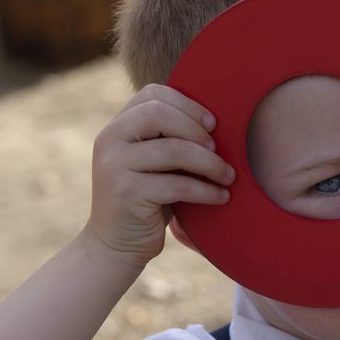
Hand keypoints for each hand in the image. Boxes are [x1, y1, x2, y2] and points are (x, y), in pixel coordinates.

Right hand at [88, 84, 234, 268]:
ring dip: (210, 163)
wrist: (116, 245)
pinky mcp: (126, 194)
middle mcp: (110, 140)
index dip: (187, 104)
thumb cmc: (148, 198)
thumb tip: (219, 119)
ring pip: (174, 150)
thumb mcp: (155, 161)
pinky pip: (177, 184)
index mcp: (118, 126)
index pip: (152, 94)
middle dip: (196, 129)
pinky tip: (222, 196)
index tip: (212, 124)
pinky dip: (206, 190)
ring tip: (228, 176)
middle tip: (217, 149)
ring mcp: (114, 166)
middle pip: (159, 113)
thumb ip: (170, 136)